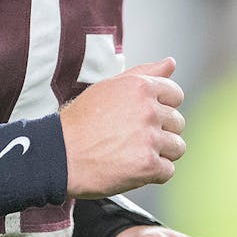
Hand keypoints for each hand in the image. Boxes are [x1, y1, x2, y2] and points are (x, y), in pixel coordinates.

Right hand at [61, 57, 184, 197]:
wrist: (59, 155)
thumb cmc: (79, 122)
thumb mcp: (108, 87)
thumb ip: (143, 73)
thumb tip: (170, 63)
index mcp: (140, 87)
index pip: (175, 95)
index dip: (162, 108)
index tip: (146, 118)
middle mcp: (148, 110)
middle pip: (177, 123)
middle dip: (160, 132)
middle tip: (133, 138)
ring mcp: (149, 138)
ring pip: (177, 147)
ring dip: (160, 153)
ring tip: (134, 153)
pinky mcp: (148, 165)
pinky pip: (168, 171)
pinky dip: (153, 173)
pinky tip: (133, 167)